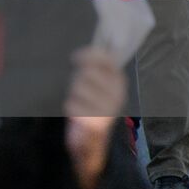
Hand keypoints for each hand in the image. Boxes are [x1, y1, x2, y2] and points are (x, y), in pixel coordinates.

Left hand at [64, 46, 124, 188]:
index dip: (90, 55)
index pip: (107, 59)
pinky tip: (75, 115)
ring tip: (79, 103)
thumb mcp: (97, 86)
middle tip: (79, 90)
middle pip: (86, 73)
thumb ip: (96, 67)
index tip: (76, 58)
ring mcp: (108, 110)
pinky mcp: (96, 124)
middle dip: (77, 79)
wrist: (91, 143)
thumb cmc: (90, 107)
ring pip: (78, 88)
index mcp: (119, 83)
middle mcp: (117, 95)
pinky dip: (70, 108)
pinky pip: (72, 105)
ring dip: (73, 94)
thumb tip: (95, 45)